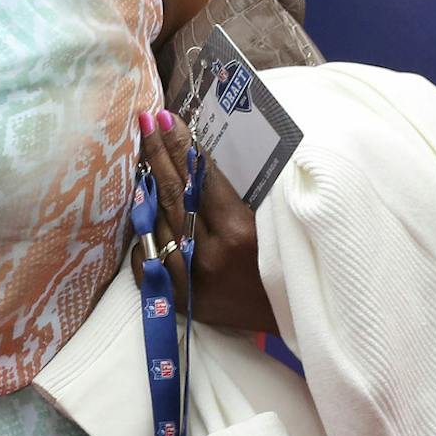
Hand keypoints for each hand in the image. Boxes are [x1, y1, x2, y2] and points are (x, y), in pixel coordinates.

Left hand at [134, 109, 278, 334]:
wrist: (292, 318)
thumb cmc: (288, 262)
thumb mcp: (270, 222)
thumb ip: (233, 193)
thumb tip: (197, 153)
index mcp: (238, 234)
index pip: (198, 178)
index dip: (180, 145)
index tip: (166, 117)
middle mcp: (207, 256)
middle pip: (171, 194)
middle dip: (157, 152)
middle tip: (146, 120)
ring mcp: (187, 279)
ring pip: (154, 222)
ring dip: (147, 188)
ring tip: (143, 157)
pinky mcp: (175, 298)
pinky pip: (146, 256)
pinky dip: (145, 233)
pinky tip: (144, 210)